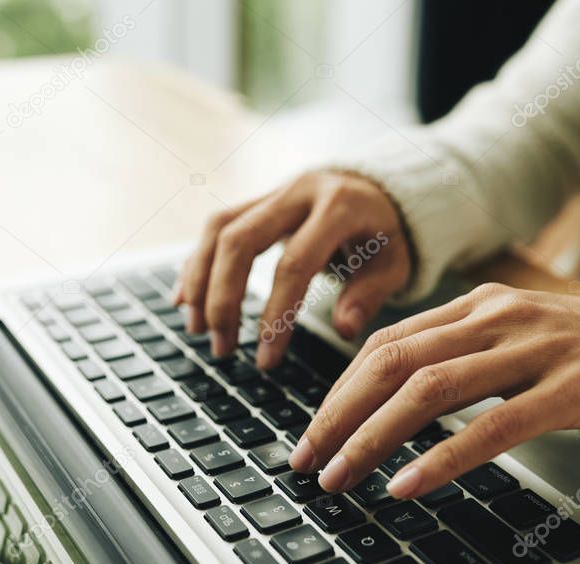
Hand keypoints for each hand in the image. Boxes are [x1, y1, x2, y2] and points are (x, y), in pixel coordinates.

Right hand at [174, 171, 410, 367]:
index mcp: (338, 206)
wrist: (375, 187)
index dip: (275, 314)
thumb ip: (369, 296)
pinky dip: (195, 264)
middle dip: (224, 299)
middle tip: (221, 347)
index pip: (294, 264)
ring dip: (200, 282)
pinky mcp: (254, 200)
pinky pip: (214, 227)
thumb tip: (344, 329)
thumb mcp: (394, 264)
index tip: (265, 359)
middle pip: (240, 241)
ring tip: (195, 329)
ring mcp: (271, 192)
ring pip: (218, 230)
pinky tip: (185, 300)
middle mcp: (298, 192)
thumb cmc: (383, 235)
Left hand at [288, 284, 579, 498]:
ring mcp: (531, 351)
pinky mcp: (566, 390)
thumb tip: (373, 394)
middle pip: (394, 363)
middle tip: (308, 459)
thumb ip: (448, 351)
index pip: (385, 345)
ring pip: (431, 391)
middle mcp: (494, 319)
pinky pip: (492, 427)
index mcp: (472, 305)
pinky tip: (407, 485)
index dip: (338, 390)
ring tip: (341, 477)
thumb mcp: (503, 334)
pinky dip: (442, 458)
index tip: (312, 432)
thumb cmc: (570, 350)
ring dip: (374, 438)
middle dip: (340, 415)